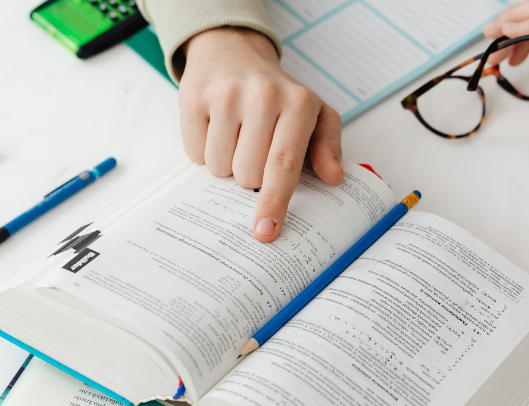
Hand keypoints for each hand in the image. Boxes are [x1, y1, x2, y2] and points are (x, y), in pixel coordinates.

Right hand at [179, 27, 342, 241]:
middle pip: (248, 174)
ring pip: (219, 168)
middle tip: (256, 150)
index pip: (284, 164)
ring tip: (237, 136)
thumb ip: (328, 147)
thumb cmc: (279, 94)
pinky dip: (204, 150)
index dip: (274, 202)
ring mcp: (225, 95)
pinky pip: (195, 154)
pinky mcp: (194, 97)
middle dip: (250, 177)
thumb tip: (333, 177)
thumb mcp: (315, 113)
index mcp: (298, 103)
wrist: (234, 52)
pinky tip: (216, 128)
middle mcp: (262, 96)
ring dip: (227, 165)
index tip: (266, 231)